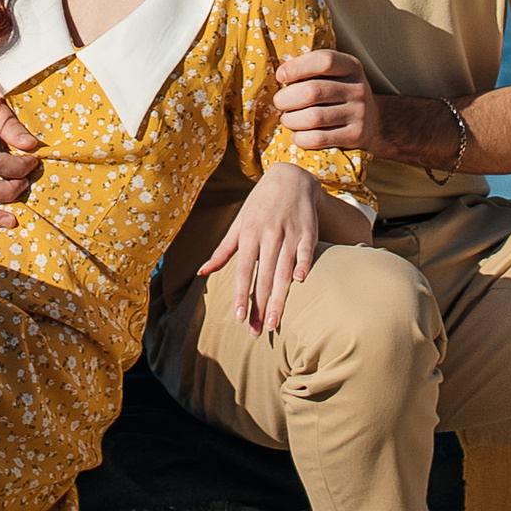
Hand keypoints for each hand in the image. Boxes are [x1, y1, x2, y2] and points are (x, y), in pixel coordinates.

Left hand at [200, 163, 324, 334]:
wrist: (290, 177)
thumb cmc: (259, 205)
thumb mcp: (238, 224)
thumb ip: (222, 250)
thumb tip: (201, 273)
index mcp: (248, 235)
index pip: (243, 271)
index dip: (241, 295)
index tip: (239, 318)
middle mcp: (268, 235)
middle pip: (264, 277)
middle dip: (261, 306)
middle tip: (259, 332)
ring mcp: (289, 233)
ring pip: (284, 270)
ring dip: (280, 297)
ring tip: (276, 323)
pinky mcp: (308, 231)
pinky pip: (306, 250)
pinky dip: (304, 264)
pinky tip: (301, 282)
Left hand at [271, 47, 383, 158]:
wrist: (374, 123)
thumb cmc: (340, 95)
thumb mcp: (335, 75)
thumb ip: (311, 71)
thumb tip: (280, 75)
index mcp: (351, 66)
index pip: (324, 61)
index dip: (297, 67)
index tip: (280, 76)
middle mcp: (358, 88)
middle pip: (313, 91)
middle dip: (286, 99)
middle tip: (279, 103)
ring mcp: (359, 113)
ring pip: (313, 117)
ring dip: (290, 120)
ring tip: (287, 119)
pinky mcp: (356, 136)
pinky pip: (319, 139)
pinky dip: (301, 138)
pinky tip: (298, 134)